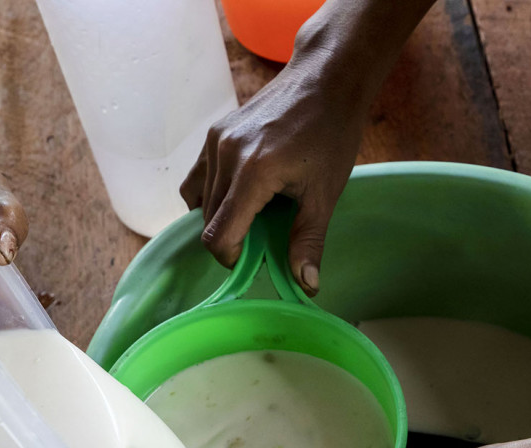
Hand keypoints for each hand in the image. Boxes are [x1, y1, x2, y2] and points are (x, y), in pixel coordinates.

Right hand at [180, 0, 434, 295]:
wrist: (327, 77)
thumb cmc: (332, 134)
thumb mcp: (325, 193)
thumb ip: (309, 241)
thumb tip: (307, 286)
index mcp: (253, 172)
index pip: (218, 235)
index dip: (230, 258)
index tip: (252, 258)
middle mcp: (225, 155)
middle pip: (207, 221)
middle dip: (229, 238)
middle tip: (260, 236)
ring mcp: (215, 141)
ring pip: (199, 201)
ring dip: (219, 217)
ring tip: (249, 215)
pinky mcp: (214, 133)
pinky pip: (198, 178)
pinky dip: (210, 196)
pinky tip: (236, 196)